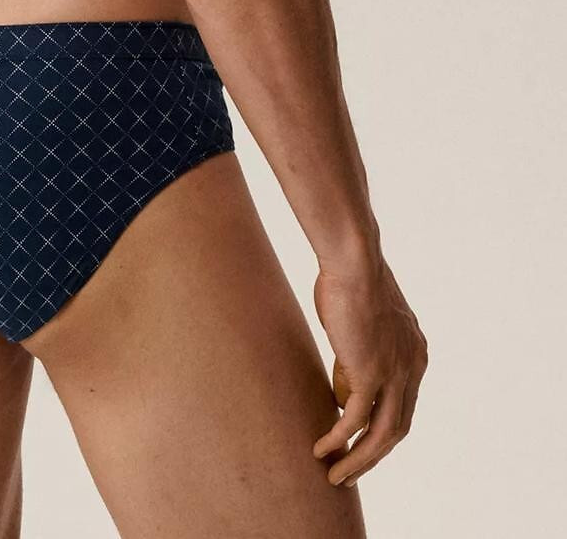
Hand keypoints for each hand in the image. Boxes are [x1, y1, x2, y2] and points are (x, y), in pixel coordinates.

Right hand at [312, 258, 426, 486]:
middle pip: (397, 429)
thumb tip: (344, 391)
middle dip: (372, 455)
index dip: (382, 430)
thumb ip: (357, 356)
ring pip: (381, 434)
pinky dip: (340, 439)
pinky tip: (323, 450)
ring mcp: (395, 373)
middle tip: (350, 473)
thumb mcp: (360, 323)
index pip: (403, 406)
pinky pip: (356, 419)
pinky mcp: (372, 373)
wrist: (354, 261)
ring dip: (358, 459)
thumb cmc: (349, 279)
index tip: (361, 444)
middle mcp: (412, 367)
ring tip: (336, 475)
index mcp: (414, 353)